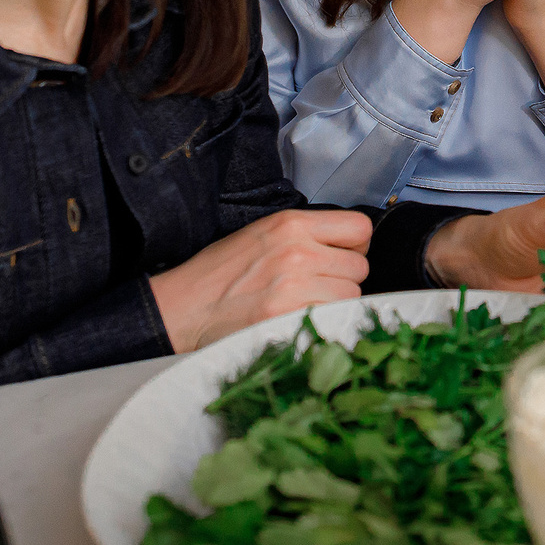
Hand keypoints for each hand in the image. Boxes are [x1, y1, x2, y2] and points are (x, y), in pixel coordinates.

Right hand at [150, 207, 372, 351]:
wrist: (184, 306)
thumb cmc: (221, 272)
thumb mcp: (263, 233)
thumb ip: (307, 233)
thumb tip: (347, 246)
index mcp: (291, 224)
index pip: (360, 228)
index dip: (355, 245)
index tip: (340, 255)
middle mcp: (297, 250)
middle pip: (360, 267)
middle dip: (343, 278)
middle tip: (316, 285)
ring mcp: (294, 285)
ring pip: (351, 296)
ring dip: (335, 302)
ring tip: (303, 302)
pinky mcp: (288, 316)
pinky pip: (332, 318)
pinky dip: (322, 321)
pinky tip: (297, 317)